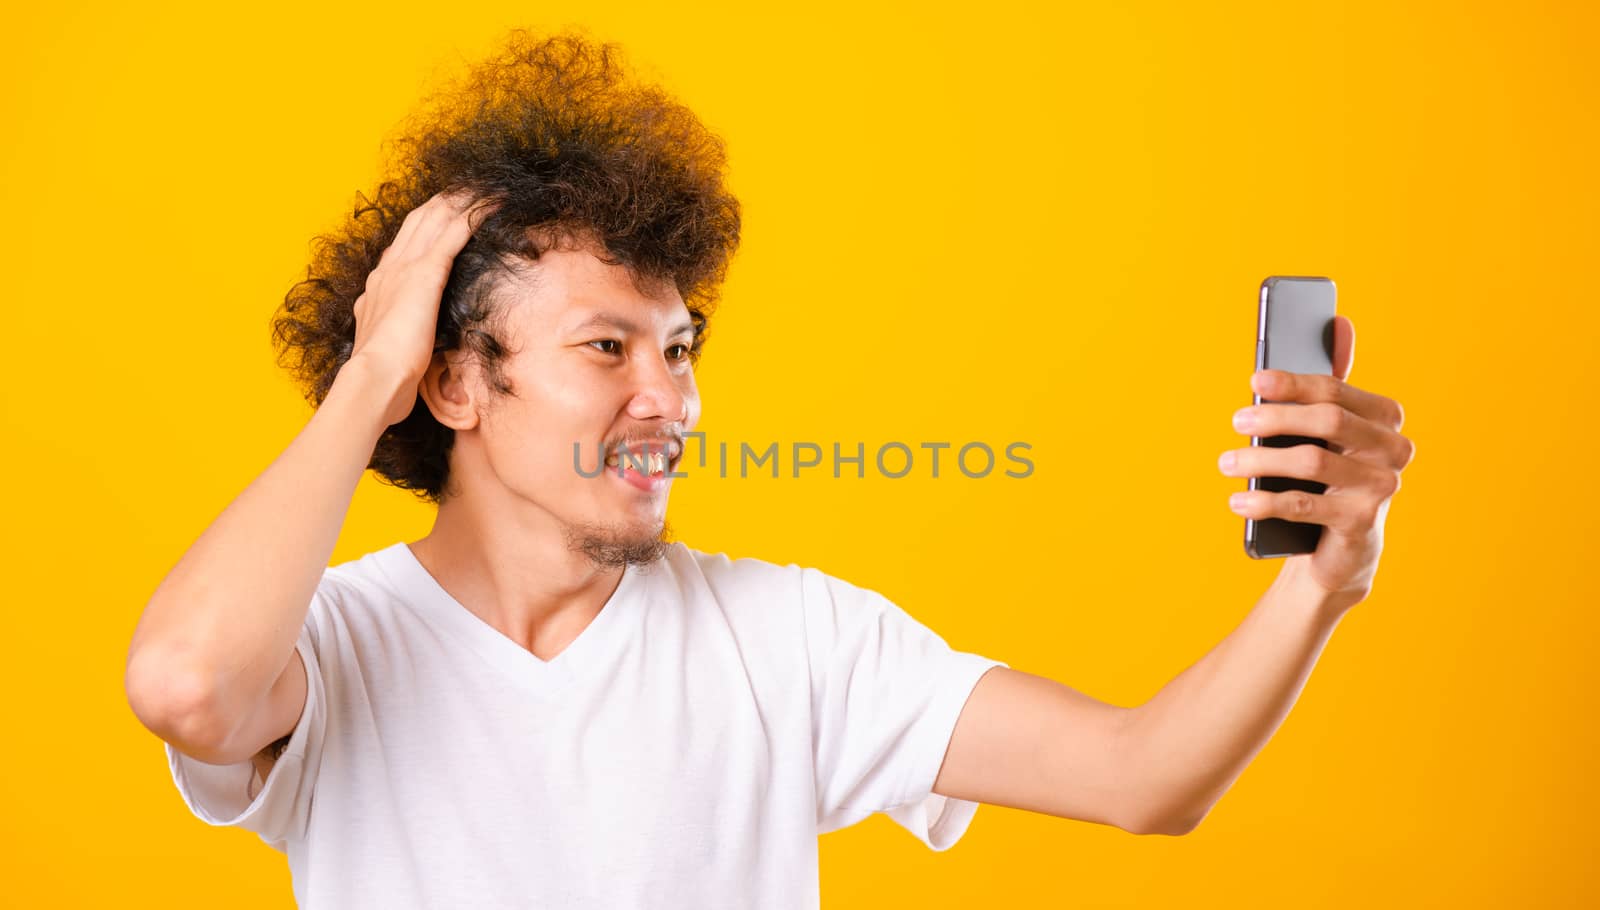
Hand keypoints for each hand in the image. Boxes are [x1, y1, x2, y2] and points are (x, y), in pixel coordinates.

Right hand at [348, 188, 500, 426]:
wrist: (374, 379)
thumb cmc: (384, 377)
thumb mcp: (389, 349)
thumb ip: (397, 336)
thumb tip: (406, 344)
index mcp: (380, 286)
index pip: (404, 243)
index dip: (424, 223)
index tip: (441, 213)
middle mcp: (389, 270)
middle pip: (419, 221)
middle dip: (443, 201)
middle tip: (467, 188)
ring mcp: (406, 268)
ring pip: (436, 218)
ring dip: (462, 200)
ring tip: (485, 188)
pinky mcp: (425, 274)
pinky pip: (454, 233)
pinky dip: (474, 214)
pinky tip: (493, 204)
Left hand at [1218, 316, 1415, 607]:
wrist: (1340, 548)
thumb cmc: (1327, 475)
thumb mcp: (1326, 430)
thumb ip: (1328, 382)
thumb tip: (1339, 320)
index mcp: (1385, 416)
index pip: (1335, 390)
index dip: (1293, 383)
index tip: (1255, 382)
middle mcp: (1394, 449)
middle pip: (1328, 420)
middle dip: (1276, 418)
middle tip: (1237, 421)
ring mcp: (1382, 487)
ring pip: (1313, 462)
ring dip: (1261, 461)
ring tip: (1227, 463)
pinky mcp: (1362, 523)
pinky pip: (1305, 506)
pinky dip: (1265, 502)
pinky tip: (1238, 502)